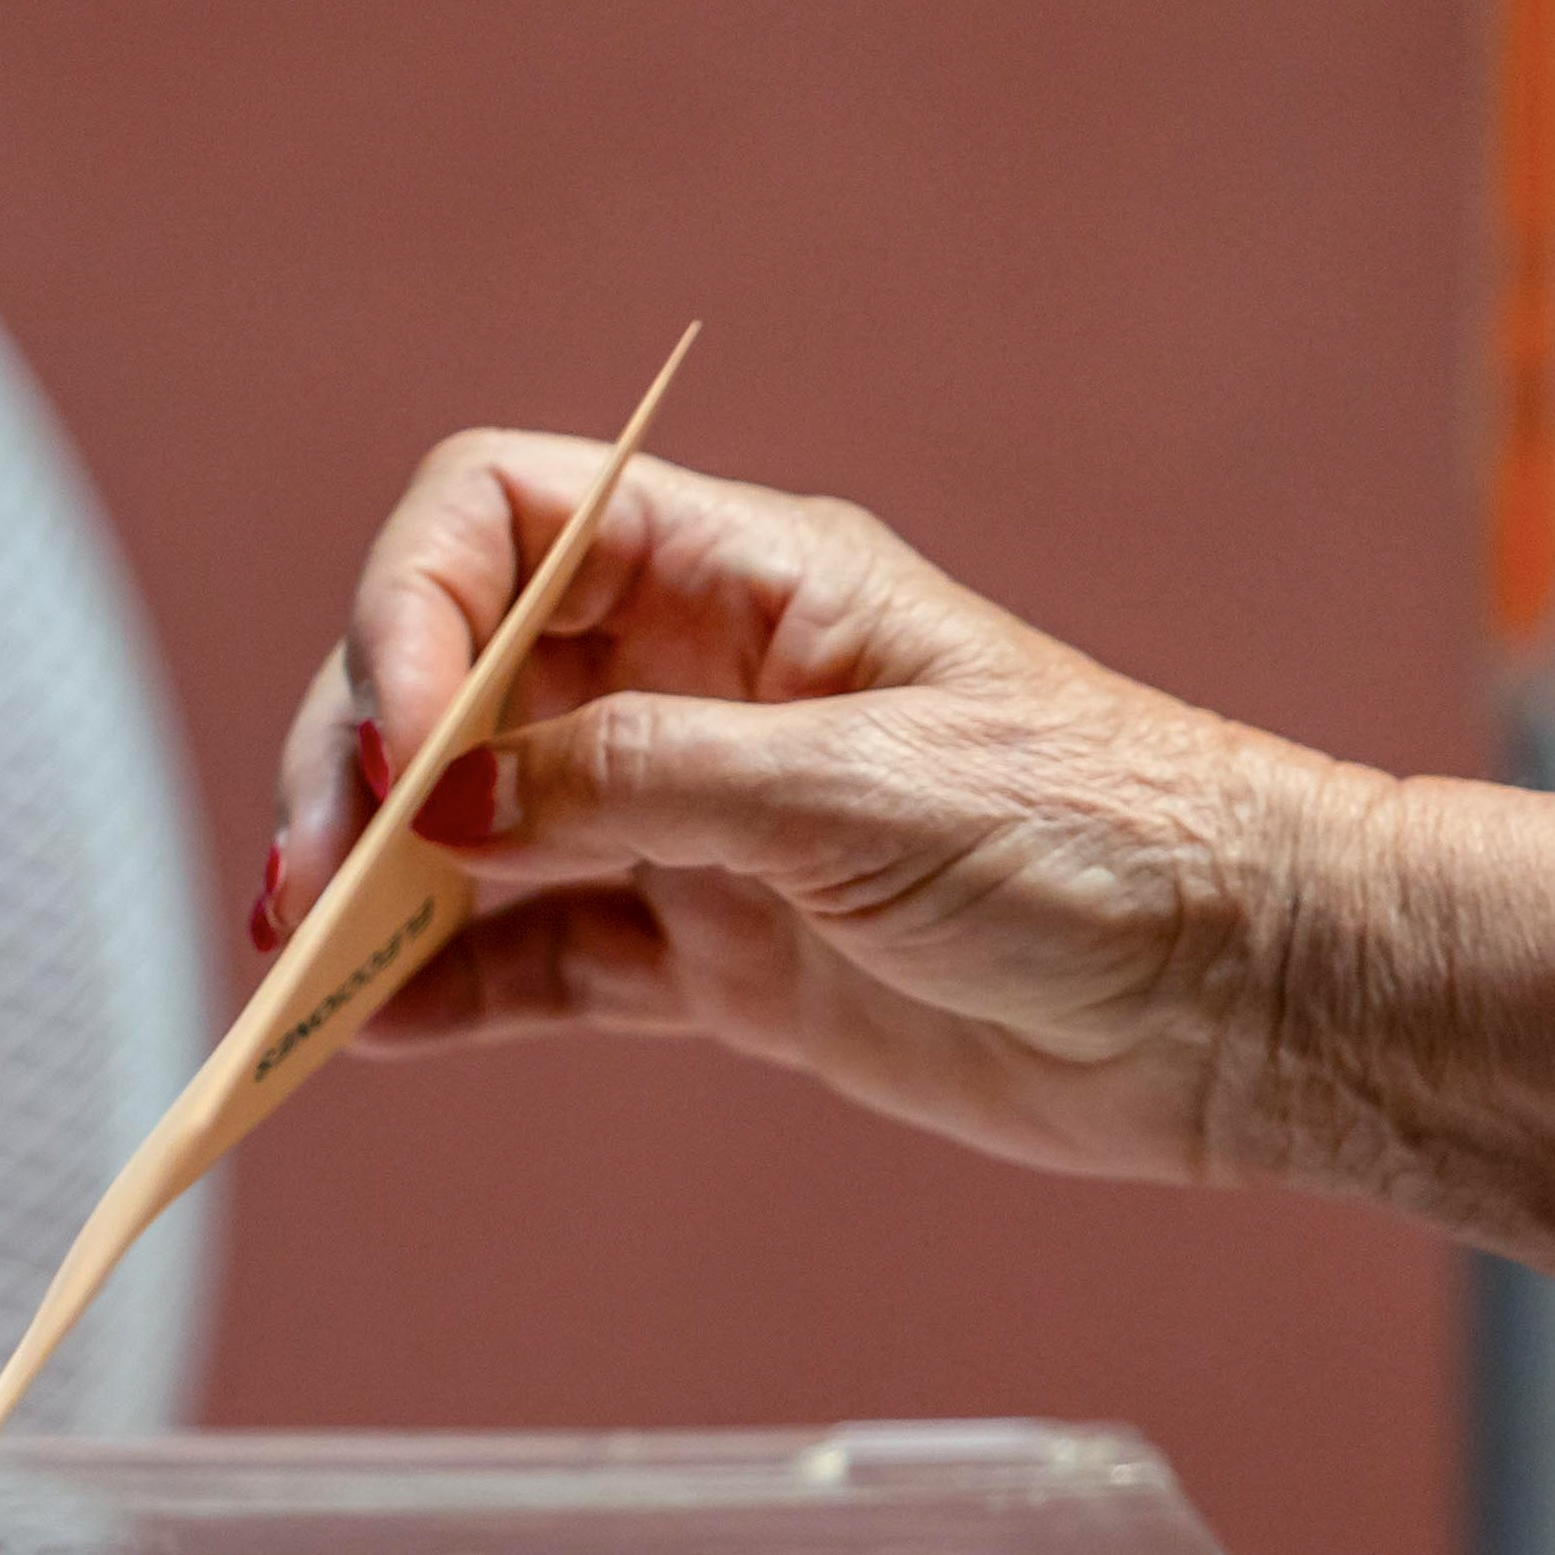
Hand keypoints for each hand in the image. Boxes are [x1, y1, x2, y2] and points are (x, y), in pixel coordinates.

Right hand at [258, 436, 1388, 1182]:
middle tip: (310, 877)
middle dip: (358, 764)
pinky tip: (373, 1034)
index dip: (412, 606)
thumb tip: (434, 808)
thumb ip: (631, 787)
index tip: (397, 738)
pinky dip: (452, 993)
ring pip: (480, 829)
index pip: (505, 520)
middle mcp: (701, 683)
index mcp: (745, 581)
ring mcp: (700, 823)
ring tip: (299, 969)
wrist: (1255, 1002)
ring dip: (378, 886)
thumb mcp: (857, 795)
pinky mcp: (724, 956)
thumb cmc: (1114, 842)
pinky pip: (542, 960)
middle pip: (456, 679)